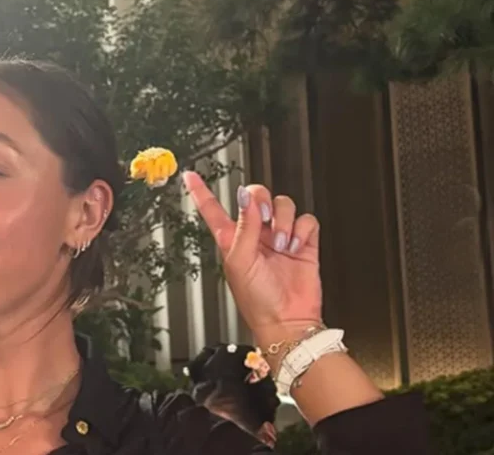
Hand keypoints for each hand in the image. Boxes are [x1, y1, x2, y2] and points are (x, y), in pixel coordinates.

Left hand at [182, 171, 321, 343]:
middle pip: (257, 195)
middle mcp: (256, 234)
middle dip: (262, 200)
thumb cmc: (257, 300)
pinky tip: (296, 246)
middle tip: (264, 216)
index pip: (213, 209)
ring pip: (284, 204)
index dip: (201, 191)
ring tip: (282, 244)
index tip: (190, 176)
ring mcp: (280, 236)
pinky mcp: (304, 243)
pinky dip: (302, 230)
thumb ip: (244, 226)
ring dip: (284, 221)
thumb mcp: (240, 261)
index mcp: (232, 238)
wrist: (287, 320)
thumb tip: (245, 196)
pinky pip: (306, 220)